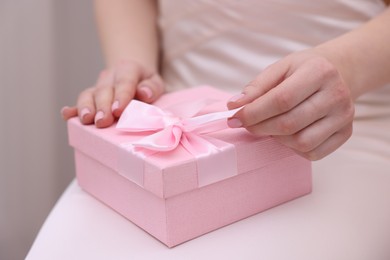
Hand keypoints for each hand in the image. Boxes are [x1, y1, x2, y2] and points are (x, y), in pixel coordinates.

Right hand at [61, 60, 163, 127]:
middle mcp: (110, 76)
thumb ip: (152, 87)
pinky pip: (81, 101)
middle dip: (103, 106)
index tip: (118, 110)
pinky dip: (72, 109)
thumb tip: (144, 94)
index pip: (125, 82)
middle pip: (104, 90)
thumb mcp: (155, 81)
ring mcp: (98, 86)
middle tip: (102, 121)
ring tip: (86, 120)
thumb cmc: (146, 84)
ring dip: (86, 107)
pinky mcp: (90, 96)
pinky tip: (66, 115)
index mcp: (128, 69)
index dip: (121, 96)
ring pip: (89, 94)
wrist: (133, 75)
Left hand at [227, 51, 354, 159]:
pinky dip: (294, 148)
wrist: (338, 73)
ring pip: (301, 142)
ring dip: (277, 139)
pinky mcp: (346, 133)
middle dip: (260, 128)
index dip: (253, 113)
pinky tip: (288, 135)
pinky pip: (313, 153)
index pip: (281, 100)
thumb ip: (256, 86)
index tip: (235, 118)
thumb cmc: (303, 71)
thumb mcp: (280, 68)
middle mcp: (337, 95)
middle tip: (247, 125)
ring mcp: (344, 116)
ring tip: (270, 127)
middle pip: (289, 124)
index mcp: (319, 72)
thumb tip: (234, 105)